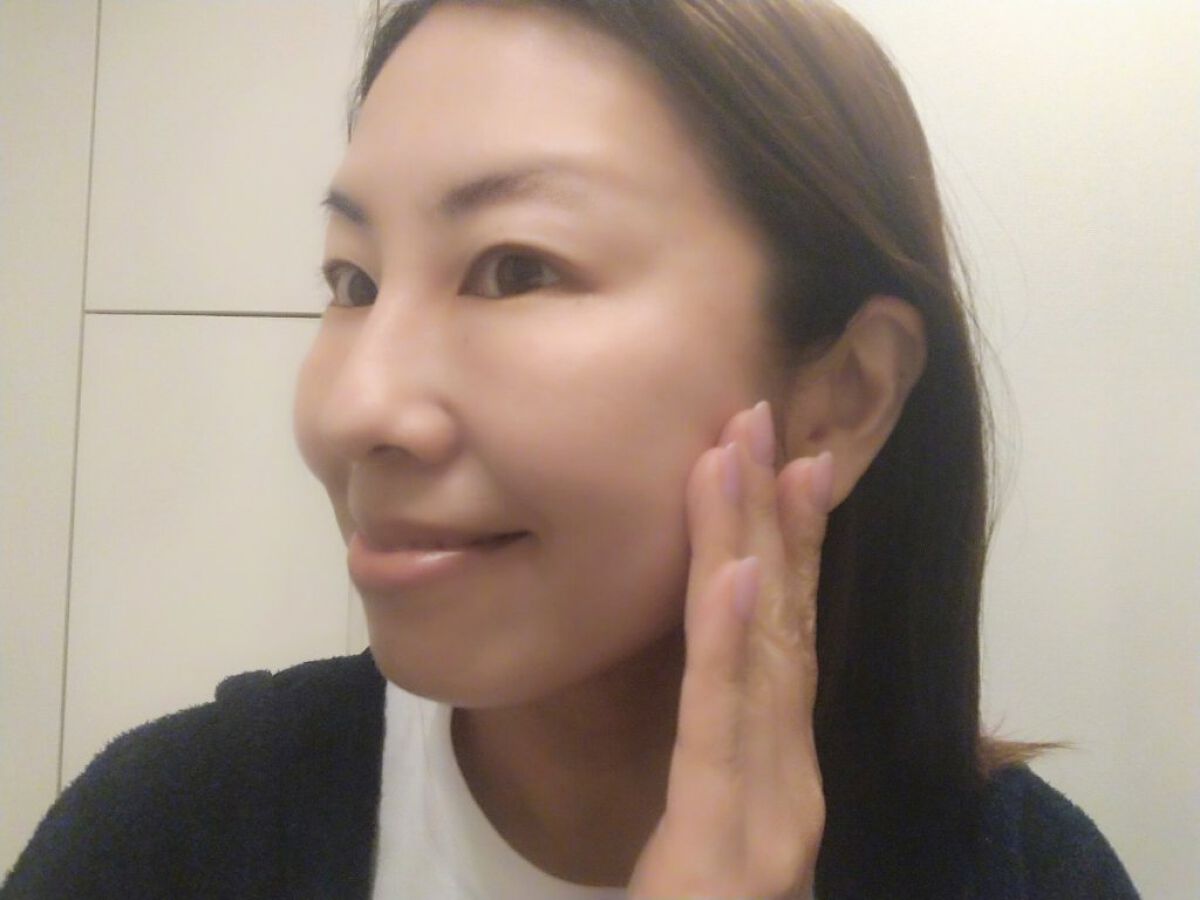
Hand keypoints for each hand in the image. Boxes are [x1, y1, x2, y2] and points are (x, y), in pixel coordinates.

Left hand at [628, 401, 832, 898]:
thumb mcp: (707, 827)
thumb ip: (717, 754)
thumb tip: (714, 676)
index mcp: (777, 772)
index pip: (782, 641)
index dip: (788, 547)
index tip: (779, 465)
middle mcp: (788, 779)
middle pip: (779, 627)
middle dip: (771, 517)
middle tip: (763, 416)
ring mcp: (767, 810)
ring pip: (756, 655)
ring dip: (751, 544)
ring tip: (745, 453)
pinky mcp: (724, 840)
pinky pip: (722, 721)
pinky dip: (733, 636)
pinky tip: (743, 565)